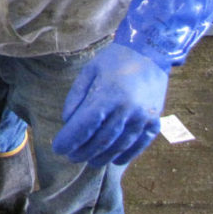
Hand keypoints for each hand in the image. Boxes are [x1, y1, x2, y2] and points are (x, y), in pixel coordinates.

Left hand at [52, 42, 166, 167]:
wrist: (150, 53)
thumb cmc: (115, 60)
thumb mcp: (90, 71)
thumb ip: (76, 96)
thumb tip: (67, 121)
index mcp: (108, 95)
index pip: (85, 125)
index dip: (70, 139)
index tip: (58, 148)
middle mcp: (127, 110)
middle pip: (101, 139)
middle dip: (83, 151)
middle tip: (71, 157)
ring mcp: (143, 118)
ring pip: (119, 145)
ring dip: (102, 156)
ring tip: (89, 160)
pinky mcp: (155, 122)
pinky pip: (139, 145)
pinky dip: (126, 155)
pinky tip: (115, 160)